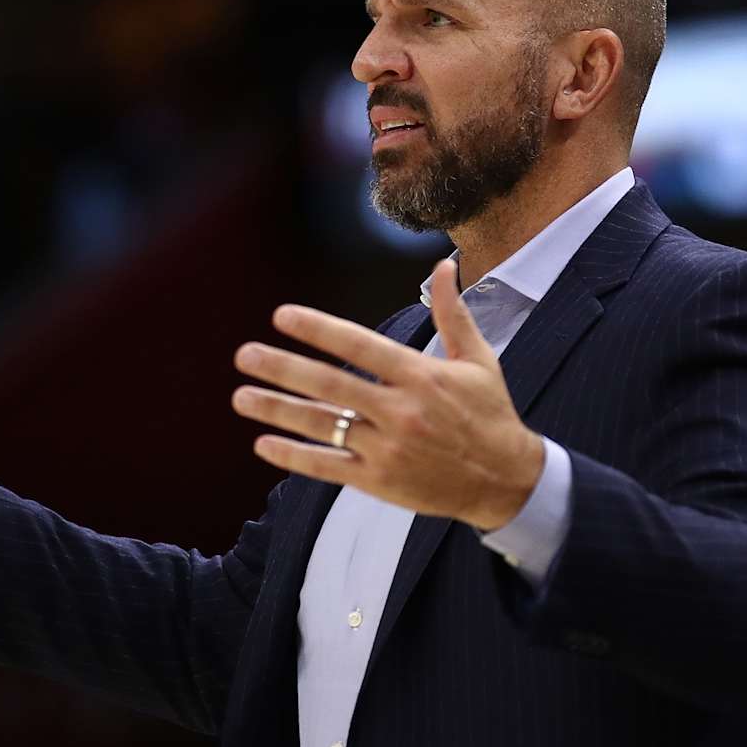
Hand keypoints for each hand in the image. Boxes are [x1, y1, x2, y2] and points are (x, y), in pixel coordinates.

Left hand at [231, 258, 544, 529]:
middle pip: (331, 385)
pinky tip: (263, 444)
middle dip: (283, 368)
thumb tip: (445, 264)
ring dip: (277, 410)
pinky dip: (294, 457)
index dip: (318, 329)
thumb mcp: (478, 359)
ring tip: (240, 396)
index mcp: (421, 376)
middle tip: (245, 355)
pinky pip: (328, 467)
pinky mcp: (380, 481)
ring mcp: (388, 448)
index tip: (282, 316)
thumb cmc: (490, 414)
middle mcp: (401, 411)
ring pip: (323, 426)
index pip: (360, 345)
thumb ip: (453, 312)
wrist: (506, 481)